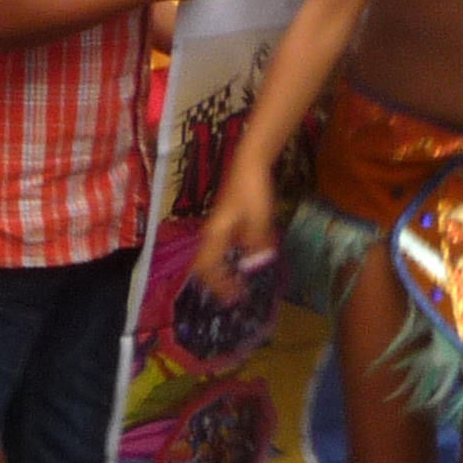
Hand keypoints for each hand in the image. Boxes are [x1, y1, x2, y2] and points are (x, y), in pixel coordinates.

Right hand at [190, 165, 276, 300]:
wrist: (249, 165)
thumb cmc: (252, 191)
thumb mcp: (259, 220)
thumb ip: (257, 244)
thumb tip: (257, 265)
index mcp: (215, 234)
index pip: (207, 267)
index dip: (218, 285)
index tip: (234, 298)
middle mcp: (211, 233)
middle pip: (202, 264)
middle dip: (215, 282)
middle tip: (232, 295)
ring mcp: (216, 227)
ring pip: (210, 256)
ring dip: (220, 272)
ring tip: (236, 285)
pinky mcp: (224, 222)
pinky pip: (219, 248)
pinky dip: (226, 260)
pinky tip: (241, 262)